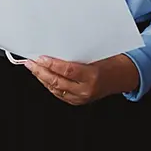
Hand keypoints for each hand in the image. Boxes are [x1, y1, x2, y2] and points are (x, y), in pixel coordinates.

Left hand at [24, 54, 138, 104]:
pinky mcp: (77, 101)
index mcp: (92, 76)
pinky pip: (58, 93)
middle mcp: (85, 89)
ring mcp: (81, 98)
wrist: (119, 77)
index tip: (40, 58)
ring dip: (42, 78)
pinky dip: (49, 84)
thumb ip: (76, 55)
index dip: (51, 64)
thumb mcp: (95, 55)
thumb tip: (55, 49)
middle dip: (41, 72)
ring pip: (55, 89)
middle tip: (31, 63)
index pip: (67, 71)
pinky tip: (43, 78)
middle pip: (57, 81)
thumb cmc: (109, 63)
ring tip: (33, 68)